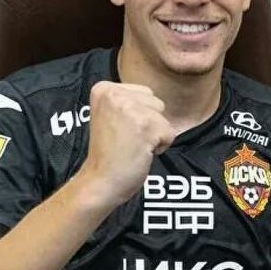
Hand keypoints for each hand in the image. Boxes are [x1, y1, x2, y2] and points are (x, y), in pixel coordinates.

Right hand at [77, 81, 175, 206]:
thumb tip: (157, 101)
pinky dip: (160, 147)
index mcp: (104, 88)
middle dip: (149, 123)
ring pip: (163, 118)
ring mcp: (129, 109)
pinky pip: (170, 133)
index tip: (120, 130)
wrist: (100, 181)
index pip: (144, 93)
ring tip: (133, 146)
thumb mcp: (111, 115)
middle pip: (156, 103)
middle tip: (127, 140)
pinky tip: (140, 153)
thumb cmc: (109, 153)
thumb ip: (130, 101)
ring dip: (155, 135)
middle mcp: (114, 94)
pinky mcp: (145, 125)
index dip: (139, 115)